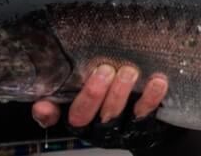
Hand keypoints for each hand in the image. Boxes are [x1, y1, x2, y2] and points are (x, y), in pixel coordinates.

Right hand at [31, 64, 168, 128]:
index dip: (48, 114)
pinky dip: (151, 97)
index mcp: (77, 116)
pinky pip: (145, 114)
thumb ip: (71, 83)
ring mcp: (117, 130)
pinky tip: (157, 81)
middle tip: (104, 70)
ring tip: (129, 72)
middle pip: (85, 116)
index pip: (56, 116)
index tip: (45, 104)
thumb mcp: (91, 86)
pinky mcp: (141, 129)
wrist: (148, 120)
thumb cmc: (112, 91)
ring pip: (114, 115)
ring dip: (120, 93)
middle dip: (93, 93)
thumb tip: (44, 93)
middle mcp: (93, 127)